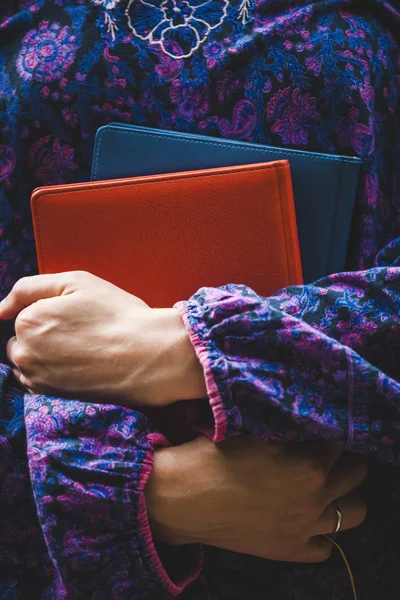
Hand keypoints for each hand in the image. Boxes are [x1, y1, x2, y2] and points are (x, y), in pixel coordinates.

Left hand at [0, 271, 205, 404]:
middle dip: (43, 336)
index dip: (51, 312)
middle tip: (82, 334)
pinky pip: (40, 384)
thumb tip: (0, 307)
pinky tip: (80, 368)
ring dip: (47, 357)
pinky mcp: (52, 399)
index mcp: (28, 321)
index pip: (23, 314)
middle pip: (23, 341)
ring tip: (83, 352)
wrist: (150, 356)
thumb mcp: (77, 282)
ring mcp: (37, 380)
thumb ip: (30, 287)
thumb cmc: (118, 315)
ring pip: (30, 363)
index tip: (77, 317)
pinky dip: (54, 376)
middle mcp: (25, 354)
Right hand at [145, 436, 367, 562]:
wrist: (183, 496)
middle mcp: (315, 497)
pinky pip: (326, 546)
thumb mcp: (255, 431)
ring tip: (328, 482)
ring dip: (346, 493)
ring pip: (353, 512)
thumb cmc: (213, 455)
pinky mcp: (289, 550)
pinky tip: (310, 516)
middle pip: (356, 473)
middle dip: (346, 458)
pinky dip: (324, 531)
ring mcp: (305, 527)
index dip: (332, 431)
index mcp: (309, 464)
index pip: (342, 441)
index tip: (322, 427)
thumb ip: (289, 428)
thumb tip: (307, 419)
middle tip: (328, 451)